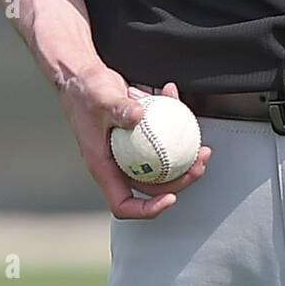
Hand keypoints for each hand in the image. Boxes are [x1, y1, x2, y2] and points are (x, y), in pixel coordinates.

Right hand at [57, 65, 210, 218]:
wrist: (82, 77)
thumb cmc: (85, 92)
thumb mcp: (101, 100)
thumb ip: (119, 109)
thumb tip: (137, 116)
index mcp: (103, 167)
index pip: (123, 203)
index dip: (147, 209)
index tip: (170, 198)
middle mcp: (118, 162)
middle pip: (151, 185)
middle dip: (180, 181)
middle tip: (198, 164)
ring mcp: (130, 149)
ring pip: (161, 164)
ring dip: (184, 158)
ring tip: (202, 148)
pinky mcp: (139, 133)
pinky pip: (161, 137)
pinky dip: (173, 123)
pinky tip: (178, 102)